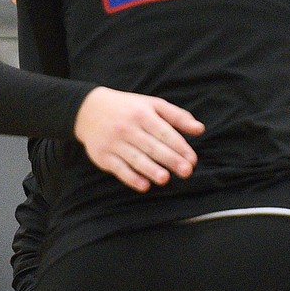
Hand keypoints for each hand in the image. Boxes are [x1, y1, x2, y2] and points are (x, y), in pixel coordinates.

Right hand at [73, 87, 204, 191]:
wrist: (88, 110)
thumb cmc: (128, 108)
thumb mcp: (152, 104)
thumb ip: (177, 116)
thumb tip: (200, 129)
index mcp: (142, 114)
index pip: (164, 132)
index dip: (179, 146)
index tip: (192, 159)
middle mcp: (128, 128)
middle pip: (152, 146)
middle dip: (170, 159)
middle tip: (186, 171)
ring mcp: (114, 142)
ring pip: (135, 158)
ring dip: (150, 169)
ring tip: (165, 179)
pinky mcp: (103, 156)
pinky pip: (118, 169)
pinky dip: (131, 178)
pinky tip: (144, 186)